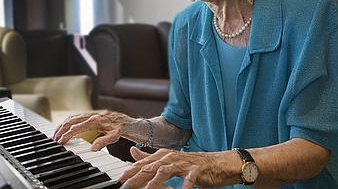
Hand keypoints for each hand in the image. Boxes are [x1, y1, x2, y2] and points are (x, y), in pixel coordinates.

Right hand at [53, 111, 136, 150]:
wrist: (129, 121)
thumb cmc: (122, 128)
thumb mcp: (115, 136)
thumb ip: (103, 141)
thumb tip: (93, 148)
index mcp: (96, 120)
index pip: (76, 127)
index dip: (67, 134)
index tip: (60, 141)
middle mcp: (92, 115)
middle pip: (71, 120)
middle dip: (61, 129)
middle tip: (54, 139)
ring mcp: (91, 114)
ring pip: (73, 117)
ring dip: (63, 125)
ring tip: (57, 134)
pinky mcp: (91, 115)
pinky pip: (77, 117)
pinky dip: (69, 122)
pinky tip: (66, 127)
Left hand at [119, 147, 239, 188]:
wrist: (218, 163)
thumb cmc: (193, 164)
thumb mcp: (169, 160)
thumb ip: (150, 157)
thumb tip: (132, 152)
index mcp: (163, 155)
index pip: (142, 164)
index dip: (130, 172)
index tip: (119, 181)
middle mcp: (171, 157)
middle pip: (150, 168)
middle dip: (136, 178)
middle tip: (126, 186)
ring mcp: (184, 163)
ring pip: (165, 172)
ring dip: (154, 183)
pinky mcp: (196, 170)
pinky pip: (188, 180)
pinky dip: (183, 187)